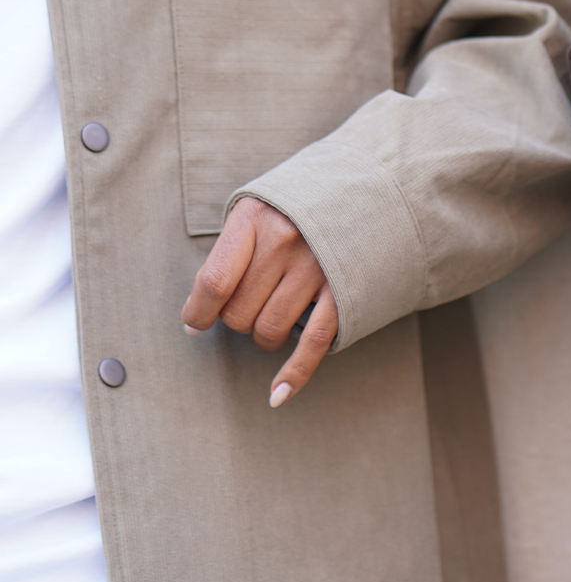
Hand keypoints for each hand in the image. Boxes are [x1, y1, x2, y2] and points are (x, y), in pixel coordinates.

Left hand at [181, 197, 337, 406]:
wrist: (364, 187)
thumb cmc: (296, 205)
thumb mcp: (257, 208)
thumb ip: (228, 251)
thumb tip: (196, 315)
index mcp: (255, 218)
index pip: (214, 282)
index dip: (198, 312)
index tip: (194, 323)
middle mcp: (286, 242)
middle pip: (239, 312)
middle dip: (236, 319)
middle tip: (249, 302)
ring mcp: (318, 267)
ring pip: (270, 329)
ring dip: (263, 335)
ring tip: (271, 315)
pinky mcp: (344, 291)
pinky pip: (313, 343)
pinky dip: (293, 373)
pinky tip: (276, 393)